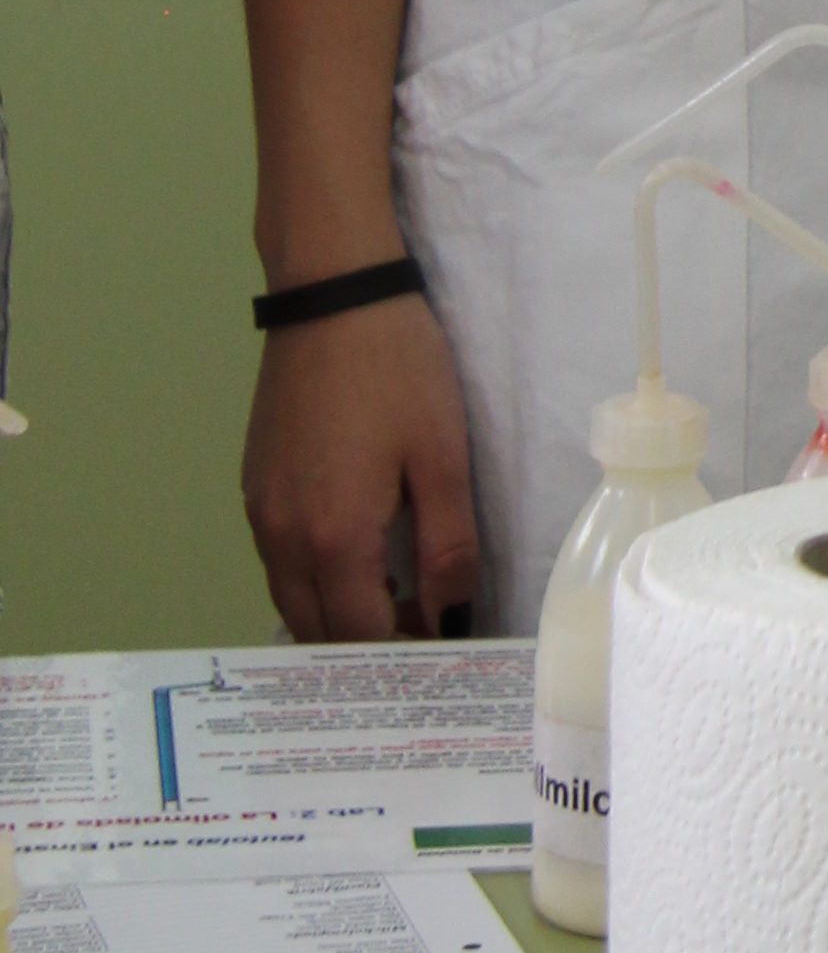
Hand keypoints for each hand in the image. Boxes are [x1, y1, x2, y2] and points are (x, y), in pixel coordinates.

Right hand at [243, 289, 481, 639]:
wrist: (333, 296)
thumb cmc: (398, 371)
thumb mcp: (442, 458)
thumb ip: (446, 548)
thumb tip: (449, 617)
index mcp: (333, 538)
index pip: (361, 637)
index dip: (403, 656)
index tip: (443, 653)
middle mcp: (282, 538)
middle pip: (317, 630)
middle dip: (368, 648)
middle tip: (424, 637)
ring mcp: (258, 512)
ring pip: (291, 599)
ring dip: (336, 617)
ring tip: (396, 608)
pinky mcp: (252, 486)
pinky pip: (278, 561)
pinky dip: (313, 583)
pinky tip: (355, 566)